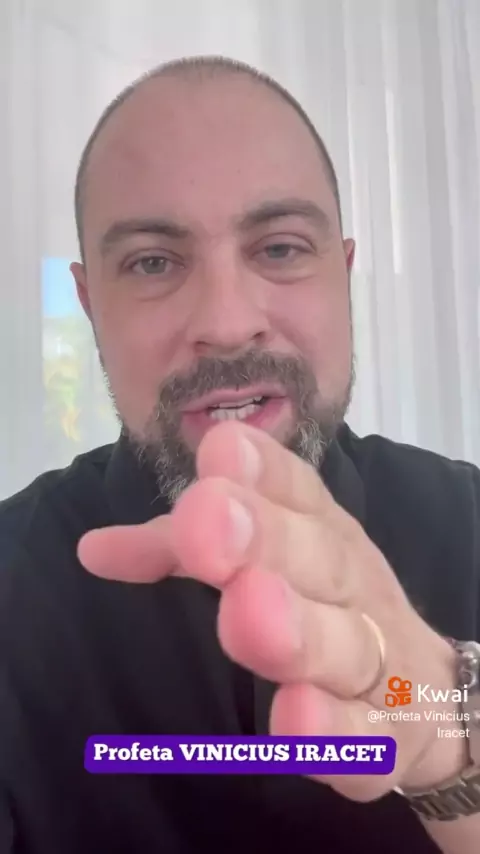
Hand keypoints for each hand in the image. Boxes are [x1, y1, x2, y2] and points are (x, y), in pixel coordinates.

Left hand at [78, 421, 466, 802]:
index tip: (219, 450)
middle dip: (267, 537)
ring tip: (248, 612)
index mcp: (322, 532)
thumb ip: (179, 550)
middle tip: (209, 519)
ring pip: (344, 644)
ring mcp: (379, 659)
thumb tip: (93, 548)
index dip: (262, 471)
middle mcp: (352, 586)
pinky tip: (294, 722)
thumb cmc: (325, 604)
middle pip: (318, 559)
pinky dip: (333, 731)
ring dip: (298, 629)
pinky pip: (365, 737)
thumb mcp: (263, 559)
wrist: (426, 693)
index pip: (298, 490)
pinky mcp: (390, 736)